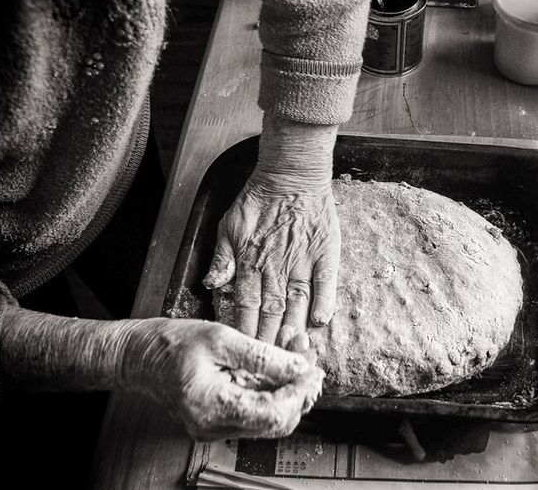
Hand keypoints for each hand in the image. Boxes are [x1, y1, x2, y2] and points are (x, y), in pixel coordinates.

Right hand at [121, 318, 323, 440]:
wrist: (138, 356)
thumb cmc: (171, 343)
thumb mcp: (220, 338)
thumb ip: (263, 356)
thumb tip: (299, 367)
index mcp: (213, 407)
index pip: (273, 413)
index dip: (299, 391)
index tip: (313, 367)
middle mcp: (215, 426)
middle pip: (276, 421)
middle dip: (299, 388)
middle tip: (309, 355)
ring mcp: (216, 427)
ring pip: (269, 418)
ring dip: (288, 386)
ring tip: (296, 351)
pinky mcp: (218, 420)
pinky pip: (255, 411)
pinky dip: (272, 389)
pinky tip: (279, 363)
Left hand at [203, 116, 340, 348]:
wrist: (292, 172)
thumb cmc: (258, 198)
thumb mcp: (229, 224)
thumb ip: (223, 257)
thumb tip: (212, 284)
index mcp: (251, 263)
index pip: (244, 306)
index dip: (243, 331)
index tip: (241, 354)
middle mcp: (276, 267)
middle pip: (270, 312)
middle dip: (268, 340)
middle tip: (267, 366)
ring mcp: (302, 261)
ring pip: (297, 303)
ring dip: (294, 329)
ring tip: (292, 352)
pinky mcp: (325, 253)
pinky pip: (326, 283)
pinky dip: (324, 302)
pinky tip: (320, 322)